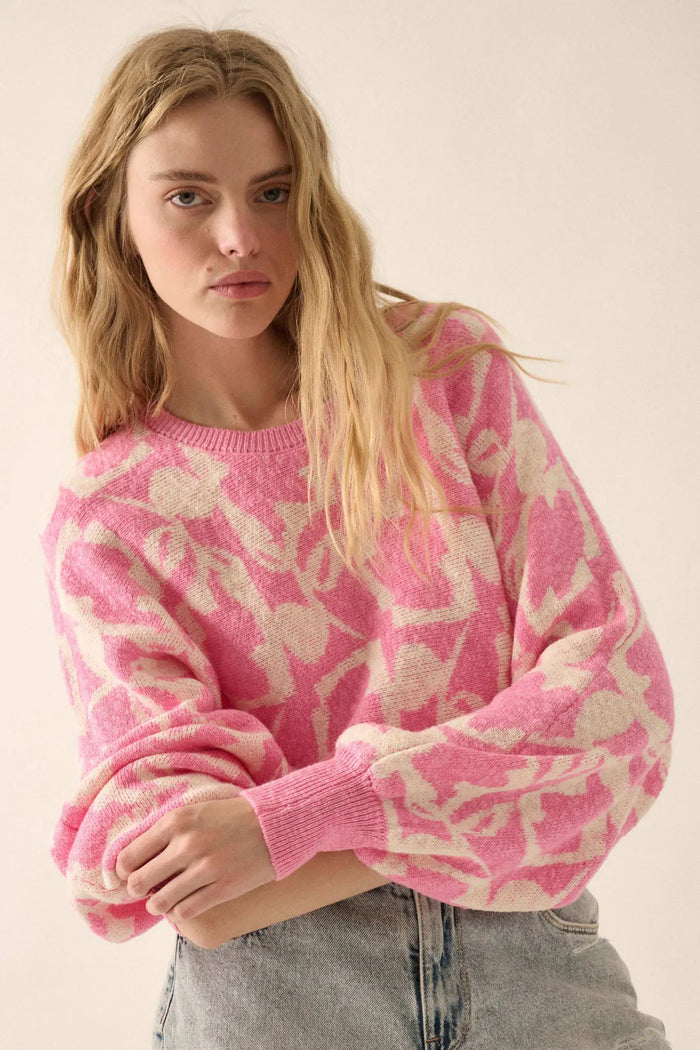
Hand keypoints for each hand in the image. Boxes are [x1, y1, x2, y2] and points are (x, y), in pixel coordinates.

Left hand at [115, 796, 276, 923]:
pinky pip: (184, 912)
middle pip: (139, 882)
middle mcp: (186, 844)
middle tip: (146, 889)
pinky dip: (178, 913)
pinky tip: (182, 905)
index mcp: (176, 821)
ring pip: (159, 902)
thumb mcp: (194, 812)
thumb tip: (133, 861)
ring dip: (157, 904)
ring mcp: (205, 868)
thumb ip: (165, 832)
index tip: (126, 875)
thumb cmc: (230, 817)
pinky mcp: (222, 888)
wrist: (274, 825)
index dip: (122, 871)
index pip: (128, 856)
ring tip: (163, 900)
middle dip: (137, 889)